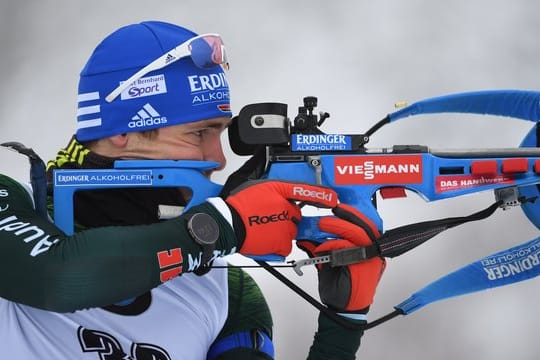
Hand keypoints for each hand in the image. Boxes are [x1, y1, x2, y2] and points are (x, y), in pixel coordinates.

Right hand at [223, 180, 337, 256]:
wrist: (227, 225)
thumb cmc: (238, 206)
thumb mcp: (258, 187)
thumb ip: (277, 190)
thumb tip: (287, 195)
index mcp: (279, 191)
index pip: (306, 191)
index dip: (322, 195)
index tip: (333, 198)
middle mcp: (285, 208)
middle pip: (296, 215)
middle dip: (286, 217)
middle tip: (267, 218)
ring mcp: (285, 226)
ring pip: (291, 230)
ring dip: (281, 231)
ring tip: (262, 228)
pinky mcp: (282, 242)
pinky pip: (285, 245)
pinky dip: (277, 244)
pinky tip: (264, 238)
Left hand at [297, 204, 385, 312]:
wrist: (343, 309)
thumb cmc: (339, 286)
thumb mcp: (330, 261)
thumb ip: (324, 246)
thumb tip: (309, 234)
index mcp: (368, 249)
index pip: (364, 225)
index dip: (353, 214)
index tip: (338, 207)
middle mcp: (372, 252)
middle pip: (364, 225)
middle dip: (346, 215)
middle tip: (331, 212)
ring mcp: (370, 259)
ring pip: (357, 233)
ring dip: (337, 226)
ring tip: (321, 224)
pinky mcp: (363, 266)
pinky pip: (347, 247)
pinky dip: (332, 244)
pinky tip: (321, 248)